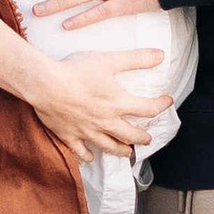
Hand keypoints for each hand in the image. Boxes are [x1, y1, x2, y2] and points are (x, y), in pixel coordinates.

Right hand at [26, 44, 170, 159]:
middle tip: (148, 139)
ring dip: (121, 151)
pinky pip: (80, 151)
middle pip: (130, 135)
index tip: (167, 101)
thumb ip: (137, 59)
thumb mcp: (110, 60)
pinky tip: (90, 158)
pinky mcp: (69, 135)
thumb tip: (161, 55)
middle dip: (142, 138)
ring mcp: (87, 131)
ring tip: (127, 153)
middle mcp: (106, 121)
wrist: (45, 84)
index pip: (148, 109)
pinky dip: (87, 156)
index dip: (161, 105)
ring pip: (109, 146)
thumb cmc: (76, 71)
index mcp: (118, 103)